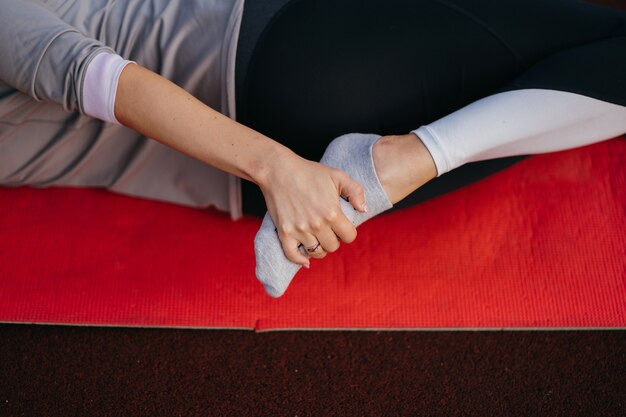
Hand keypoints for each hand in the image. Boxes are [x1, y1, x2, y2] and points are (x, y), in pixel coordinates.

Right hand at [257, 149, 367, 266]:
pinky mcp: (284, 232)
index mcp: (332, 212)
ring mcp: (299, 230)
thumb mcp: (337, 175)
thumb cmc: (309, 172)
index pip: (349, 236)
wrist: (278, 170)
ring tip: (318, 238)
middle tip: (328, 229)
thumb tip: (364, 210)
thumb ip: (355, 191)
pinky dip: (300, 260)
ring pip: (316, 252)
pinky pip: (292, 255)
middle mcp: (316, 224)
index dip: (348, 232)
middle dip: (334, 239)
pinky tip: (306, 259)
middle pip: (333, 247)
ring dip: (320, 248)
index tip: (342, 226)